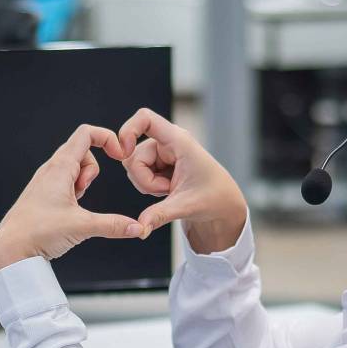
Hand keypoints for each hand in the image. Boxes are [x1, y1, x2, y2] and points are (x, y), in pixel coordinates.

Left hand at [0, 123, 143, 270]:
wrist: (10, 249)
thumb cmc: (37, 232)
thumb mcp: (82, 227)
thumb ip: (113, 225)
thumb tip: (137, 228)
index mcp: (60, 167)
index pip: (86, 133)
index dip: (107, 137)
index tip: (119, 155)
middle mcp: (51, 170)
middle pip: (83, 151)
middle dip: (94, 169)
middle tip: (85, 192)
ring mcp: (46, 181)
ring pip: (74, 167)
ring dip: (83, 181)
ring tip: (75, 203)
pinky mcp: (43, 194)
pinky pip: (65, 181)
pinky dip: (74, 191)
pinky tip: (69, 210)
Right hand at [113, 108, 248, 252]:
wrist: (222, 203)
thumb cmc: (213, 198)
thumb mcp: (186, 206)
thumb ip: (160, 215)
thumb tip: (139, 229)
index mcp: (179, 141)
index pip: (146, 118)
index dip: (128, 130)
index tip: (123, 152)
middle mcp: (168, 141)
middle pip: (133, 155)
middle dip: (143, 179)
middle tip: (167, 191)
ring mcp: (161, 152)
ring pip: (133, 167)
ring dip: (146, 184)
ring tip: (170, 190)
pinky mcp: (158, 162)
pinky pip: (138, 173)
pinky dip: (149, 185)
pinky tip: (167, 189)